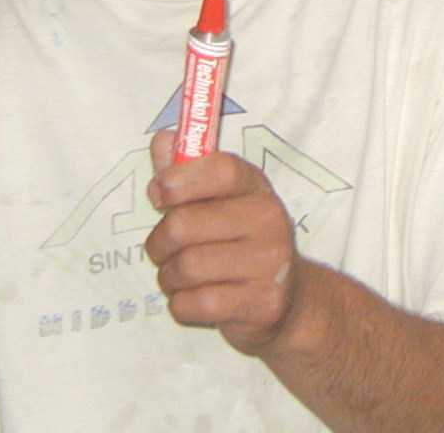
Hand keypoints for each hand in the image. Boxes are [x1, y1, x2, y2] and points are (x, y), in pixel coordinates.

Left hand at [145, 130, 302, 354]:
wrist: (287, 298)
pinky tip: (195, 299)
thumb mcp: (218, 201)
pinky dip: (181, 304)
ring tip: (179, 277)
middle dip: (159, 242)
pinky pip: (195, 304)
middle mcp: (269, 219)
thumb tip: (163, 139)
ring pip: (186, 267)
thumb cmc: (238, 241)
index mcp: (255, 186)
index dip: (179, 179)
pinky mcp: (262, 303)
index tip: (157, 195)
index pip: (220, 169)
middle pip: (184, 224)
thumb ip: (186, 170)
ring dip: (168, 277)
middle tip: (163, 249)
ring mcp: (270, 263)